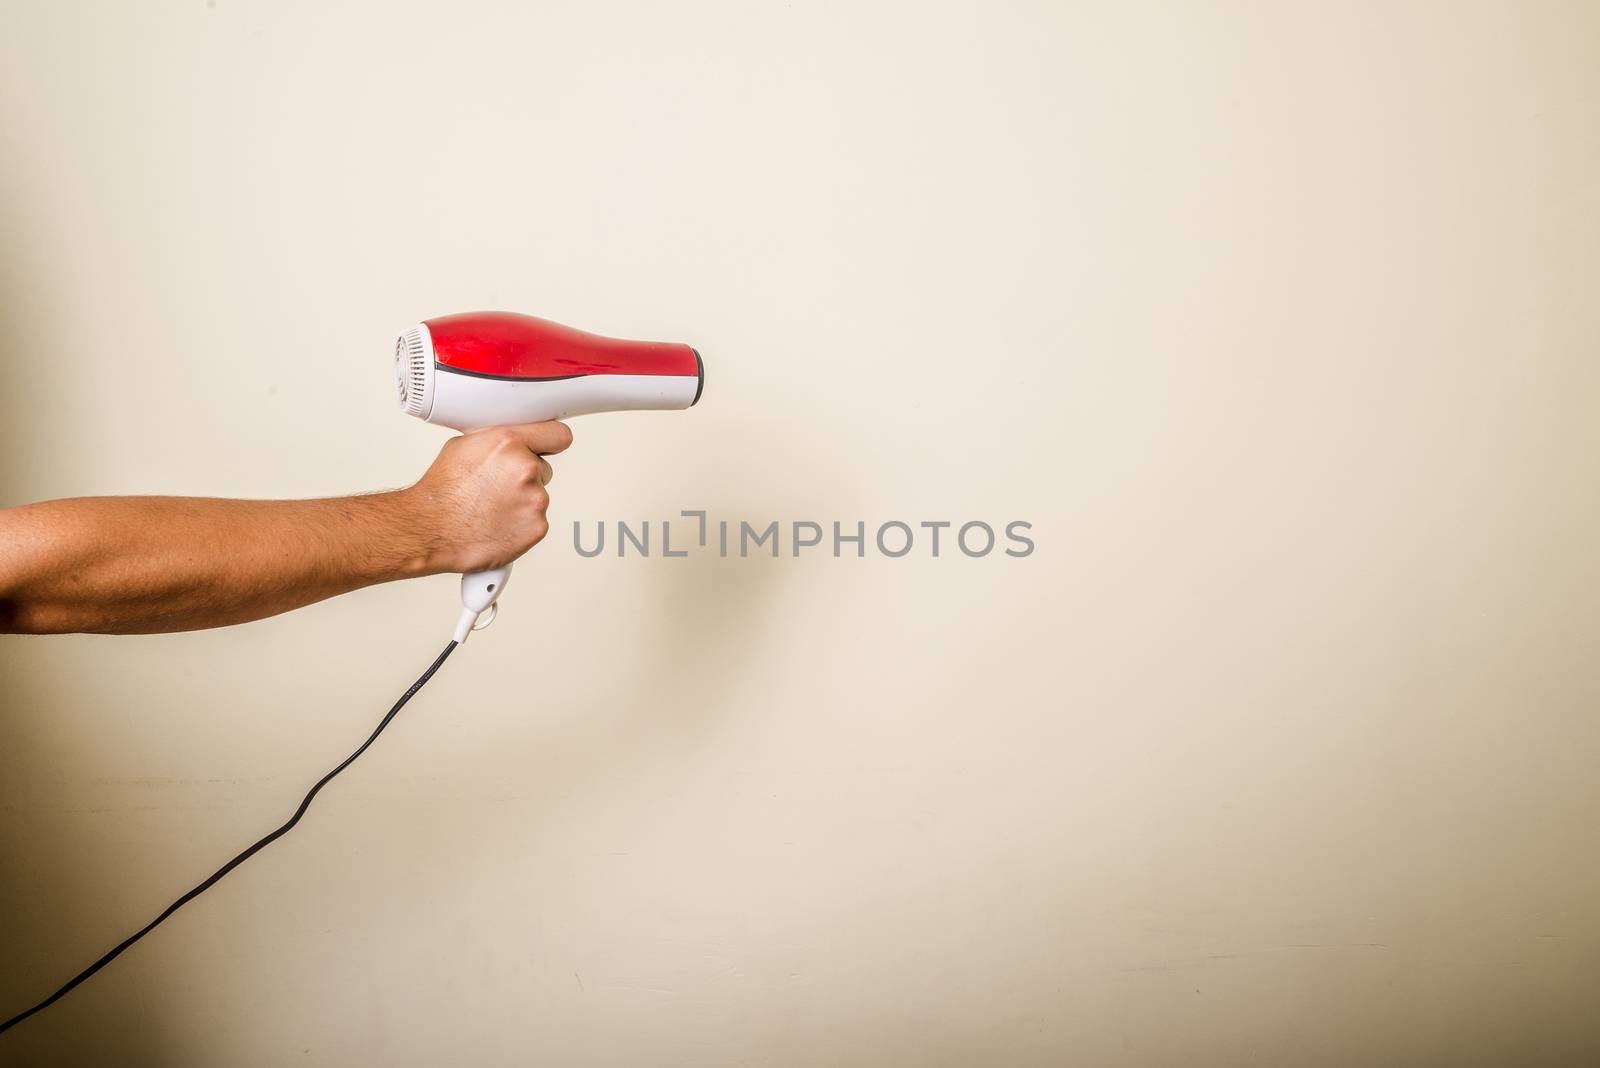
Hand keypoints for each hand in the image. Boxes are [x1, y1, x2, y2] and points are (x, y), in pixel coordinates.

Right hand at [402, 422, 572, 573]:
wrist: (431, 530)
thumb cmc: (442, 493)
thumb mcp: (463, 447)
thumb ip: (497, 441)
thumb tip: (511, 440)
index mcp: (508, 443)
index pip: (556, 434)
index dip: (551, 441)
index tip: (551, 445)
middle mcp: (525, 468)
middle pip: (543, 469)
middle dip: (524, 477)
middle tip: (496, 488)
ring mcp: (534, 499)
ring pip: (537, 496)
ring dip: (521, 502)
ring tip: (490, 508)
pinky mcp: (538, 526)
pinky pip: (535, 521)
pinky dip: (520, 524)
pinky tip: (497, 523)